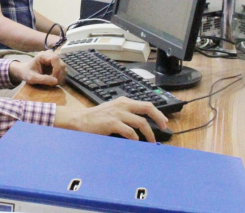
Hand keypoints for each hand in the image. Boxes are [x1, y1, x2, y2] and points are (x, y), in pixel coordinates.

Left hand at [8, 50, 66, 85]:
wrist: (25, 71)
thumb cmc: (27, 73)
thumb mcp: (32, 78)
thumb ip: (43, 79)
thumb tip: (56, 81)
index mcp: (43, 55)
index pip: (55, 59)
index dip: (56, 70)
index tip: (53, 80)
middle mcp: (50, 54)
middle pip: (61, 64)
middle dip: (59, 76)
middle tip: (52, 84)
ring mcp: (54, 58)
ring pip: (63, 67)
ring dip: (60, 77)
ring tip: (52, 83)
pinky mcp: (57, 63)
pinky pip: (63, 70)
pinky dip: (60, 77)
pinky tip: (54, 81)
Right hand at [54, 97, 168, 142]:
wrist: (80, 120)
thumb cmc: (96, 118)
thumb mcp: (113, 111)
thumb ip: (126, 114)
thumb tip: (143, 125)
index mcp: (124, 101)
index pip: (146, 104)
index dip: (158, 113)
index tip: (164, 121)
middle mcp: (122, 105)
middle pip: (147, 108)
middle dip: (159, 118)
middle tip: (164, 127)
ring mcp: (117, 113)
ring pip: (141, 122)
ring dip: (149, 133)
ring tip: (151, 142)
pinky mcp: (112, 123)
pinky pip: (129, 131)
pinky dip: (135, 138)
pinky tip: (136, 143)